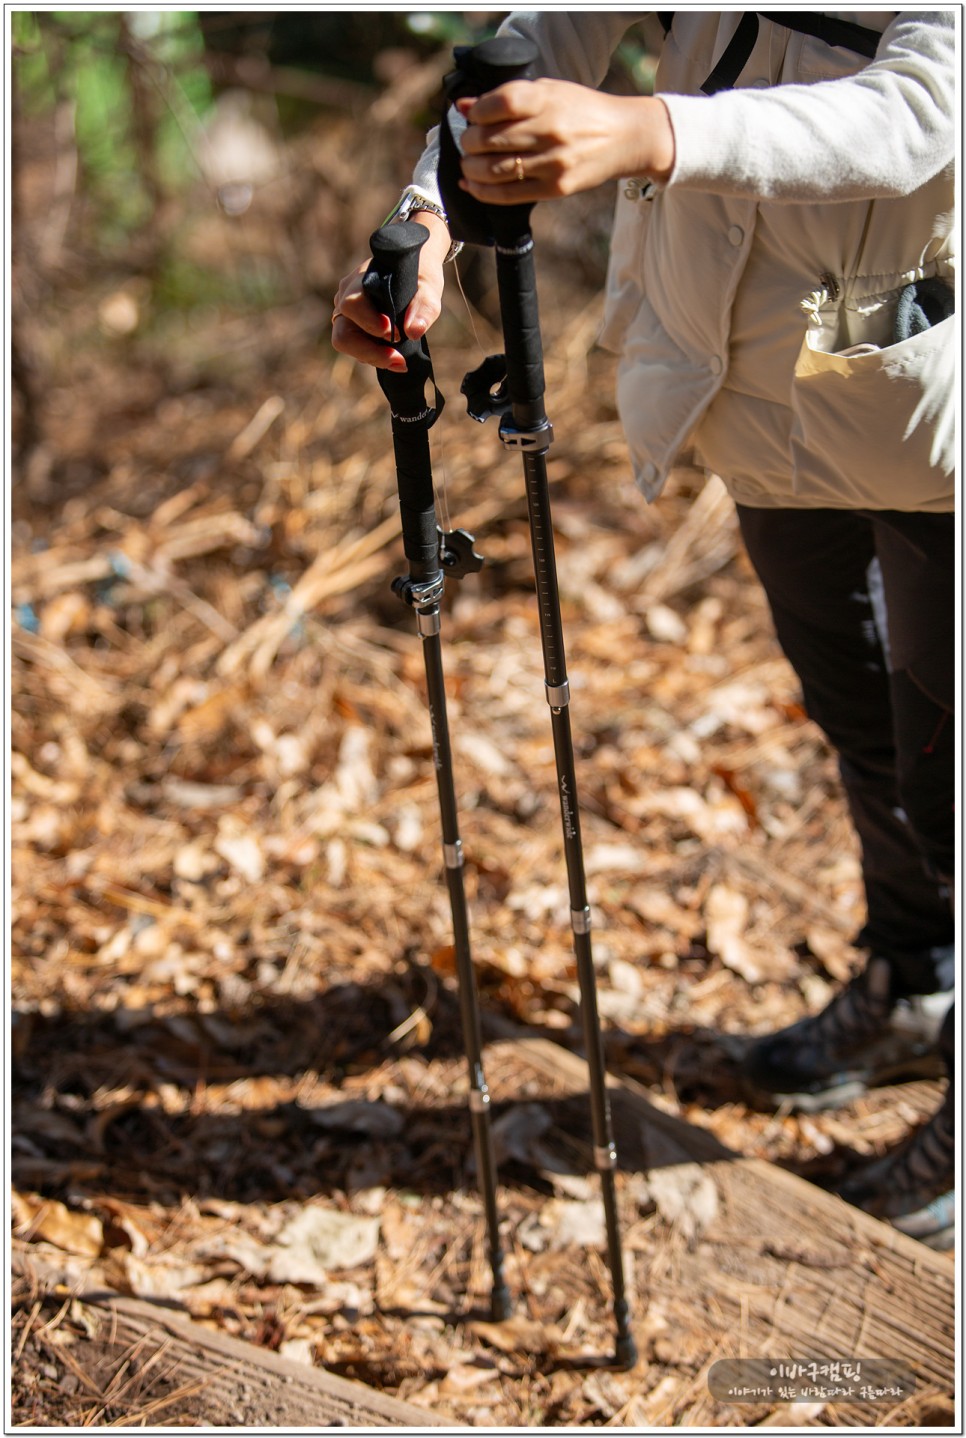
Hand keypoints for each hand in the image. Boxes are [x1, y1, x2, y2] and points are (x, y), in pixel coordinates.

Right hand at [331, 211, 449, 369]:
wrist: (415, 271)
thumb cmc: (420, 275)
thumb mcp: (429, 287)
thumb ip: (424, 307)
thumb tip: (414, 332)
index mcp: (361, 280)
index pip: (352, 304)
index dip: (370, 323)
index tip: (397, 334)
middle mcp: (346, 296)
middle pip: (343, 335)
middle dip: (369, 352)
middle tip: (399, 361)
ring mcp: (348, 314)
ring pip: (348, 345)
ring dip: (374, 357)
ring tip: (401, 361)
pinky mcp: (355, 327)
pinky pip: (358, 348)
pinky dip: (376, 356)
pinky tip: (397, 357)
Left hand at [456, 79, 674, 204]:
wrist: (624, 137)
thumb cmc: (582, 110)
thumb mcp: (550, 91)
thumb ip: (509, 97)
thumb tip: (465, 106)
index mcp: (547, 99)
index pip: (499, 105)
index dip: (477, 112)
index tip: (473, 115)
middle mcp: (550, 131)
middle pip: (490, 140)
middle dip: (469, 142)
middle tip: (469, 142)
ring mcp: (552, 162)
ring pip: (494, 170)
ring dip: (471, 169)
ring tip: (469, 164)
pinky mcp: (555, 188)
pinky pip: (508, 195)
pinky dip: (482, 192)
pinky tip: (471, 186)